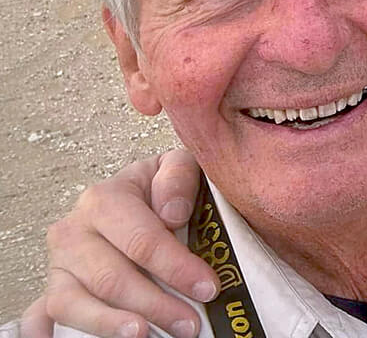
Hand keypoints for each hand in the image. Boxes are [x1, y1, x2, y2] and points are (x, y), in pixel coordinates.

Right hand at [42, 151, 215, 337]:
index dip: (176, 266)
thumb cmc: (156, 187)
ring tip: (142, 334)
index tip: (206, 287)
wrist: (132, 193)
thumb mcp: (176, 165)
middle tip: (188, 323)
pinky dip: (45, 332)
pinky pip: (39, 315)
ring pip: (73, 302)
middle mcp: (74, 232)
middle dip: (154, 305)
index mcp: (104, 200)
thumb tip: (172, 213)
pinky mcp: (52, 289)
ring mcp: (59, 265)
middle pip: (111, 278)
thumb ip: (178, 177)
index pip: (142, 240)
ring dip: (109, 324)